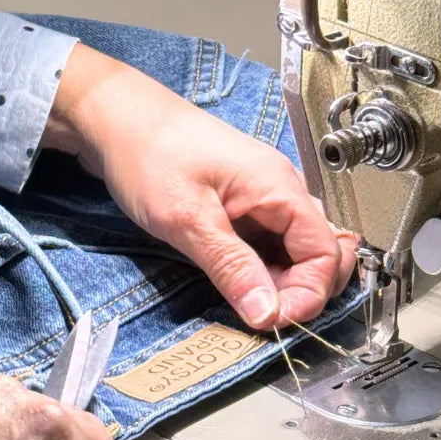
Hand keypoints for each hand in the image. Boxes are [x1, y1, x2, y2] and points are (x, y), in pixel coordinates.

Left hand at [46, 45, 357, 330]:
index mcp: (279, 187)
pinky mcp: (238, 205)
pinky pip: (266, 245)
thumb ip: (231, 267)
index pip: (326, 253)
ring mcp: (259, 198)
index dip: (309, 294)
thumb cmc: (148, 152)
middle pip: (319, 253)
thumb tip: (267, 313)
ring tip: (246, 302)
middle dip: (302, 291)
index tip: (275, 322)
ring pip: (292, 252)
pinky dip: (259, 269)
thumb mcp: (187, 217)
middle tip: (264, 316)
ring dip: (279, 283)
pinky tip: (237, 283)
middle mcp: (279, 191)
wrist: (114, 117)